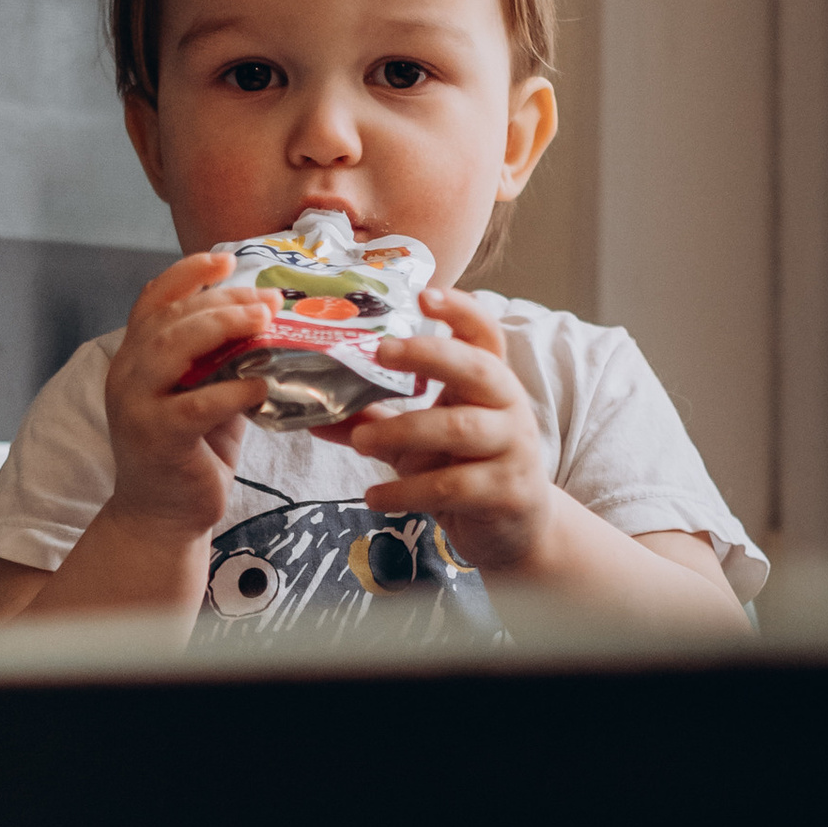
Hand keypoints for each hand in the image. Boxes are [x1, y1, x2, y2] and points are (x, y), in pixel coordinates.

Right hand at [100, 248, 272, 536]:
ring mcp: (136, 406)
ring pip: (172, 349)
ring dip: (222, 329)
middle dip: (222, 301)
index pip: (153, 299)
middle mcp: (127, 375)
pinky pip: (196, 405)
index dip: (187, 273)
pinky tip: (260, 388)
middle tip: (267, 301)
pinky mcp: (157, 439)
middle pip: (170, 317)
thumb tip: (267, 326)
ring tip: (264, 324)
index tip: (227, 260)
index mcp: (136, 357)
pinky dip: (231, 392)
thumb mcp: (206, 396)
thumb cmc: (189, 454)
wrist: (162, 517)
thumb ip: (221, 362)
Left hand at [334, 287, 560, 574]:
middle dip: (430, 355)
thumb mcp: (419, 444)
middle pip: (477, 369)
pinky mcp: (507, 492)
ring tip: (360, 442)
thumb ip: (374, 423)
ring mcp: (513, 449)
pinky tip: (374, 497)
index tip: (425, 296)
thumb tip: (311, 414)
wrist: (517, 530)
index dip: (460, 311)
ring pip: (459, 429)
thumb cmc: (464, 472)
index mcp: (490, 383)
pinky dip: (407, 491)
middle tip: (380, 350)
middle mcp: (509, 407)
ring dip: (404, 431)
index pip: (485, 335)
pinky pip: (452, 486)